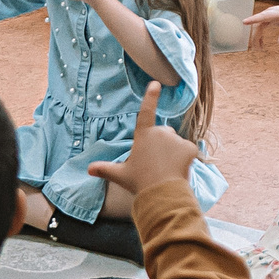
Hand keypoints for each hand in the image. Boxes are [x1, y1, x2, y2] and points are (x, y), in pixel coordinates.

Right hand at [85, 83, 201, 197]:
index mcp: (143, 135)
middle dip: (162, 144)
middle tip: (156, 163)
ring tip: (167, 169)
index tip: (155, 84)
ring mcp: (176, 139)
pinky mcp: (190, 147)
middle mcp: (160, 132)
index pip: (146, 112)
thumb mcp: (120, 175)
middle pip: (164, 133)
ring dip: (174, 152)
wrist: (161, 194)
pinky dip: (186, 159)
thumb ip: (105, 169)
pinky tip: (180, 170)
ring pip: (176, 143)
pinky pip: (189, 150)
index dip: (150, 97)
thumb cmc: (140, 182)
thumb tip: (89, 169)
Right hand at [242, 6, 278, 50]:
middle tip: (258, 50)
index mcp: (278, 13)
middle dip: (256, 37)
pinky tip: (261, 44)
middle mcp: (270, 12)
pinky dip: (259, 36)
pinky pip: (259, 27)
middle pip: (258, 25)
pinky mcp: (267, 18)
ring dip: (257, 38)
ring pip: (257, 27)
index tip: (244, 22)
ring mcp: (267, 15)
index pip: (264, 16)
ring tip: (260, 49)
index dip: (254, 19)